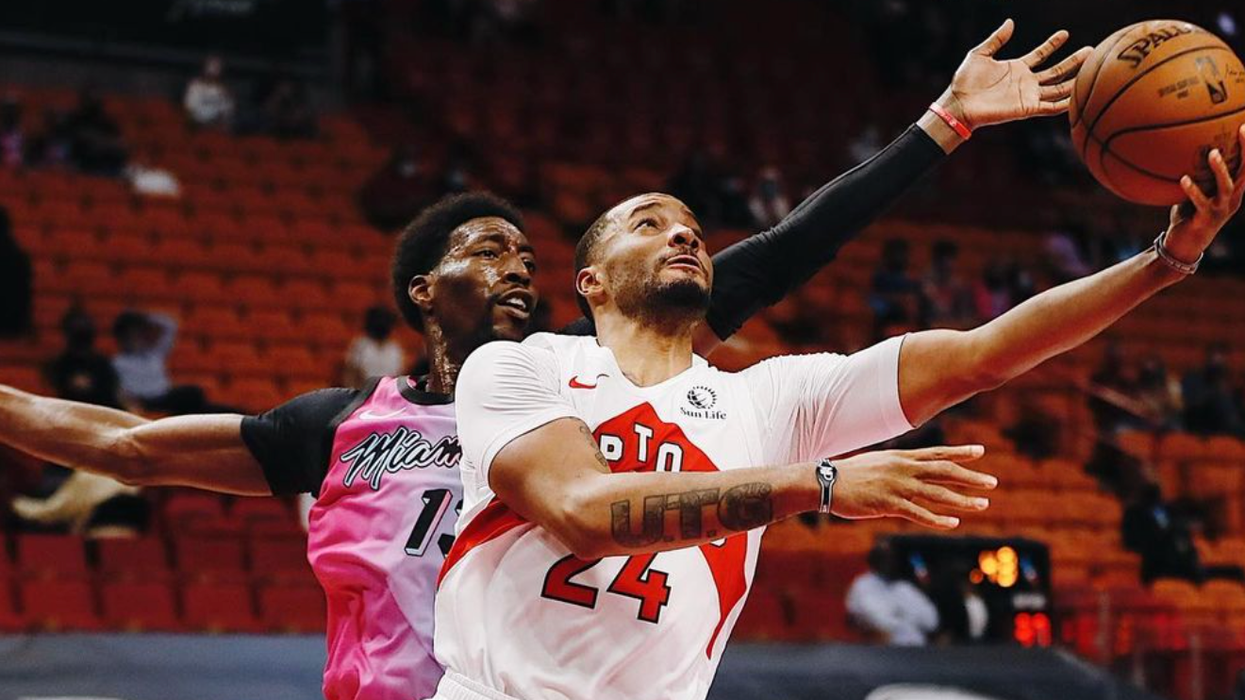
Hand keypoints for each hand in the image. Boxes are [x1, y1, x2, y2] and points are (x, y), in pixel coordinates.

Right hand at [830, 445, 995, 528]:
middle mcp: (904, 469)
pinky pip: (919, 513)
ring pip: (938, 493)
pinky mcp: (889, 504)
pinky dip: (938, 519)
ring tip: (982, 504)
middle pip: (945, 471)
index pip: (937, 453)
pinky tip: (954, 523)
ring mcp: (898, 486)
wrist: (826, 481)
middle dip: (970, 477)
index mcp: (901, 457)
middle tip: (992, 483)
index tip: (981, 452)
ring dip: (962, 500)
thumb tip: (910, 469)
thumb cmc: (850, 474)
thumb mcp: (877, 462)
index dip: (960, 453)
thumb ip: (897, 466)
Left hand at [938, 19, 1091, 129]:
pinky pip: (1051, 107)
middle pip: (1056, 71)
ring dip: (1075, 79)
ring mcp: (1028, 96)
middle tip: (1091, 50)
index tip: (1065, 33)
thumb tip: (1010, 22)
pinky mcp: (1027, 109)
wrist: (959, 104)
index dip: (1052, 44)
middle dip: (1073, 61)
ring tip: (1092, 68)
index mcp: (1017, 68)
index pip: (1041, 54)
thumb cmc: (965, 81)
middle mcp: (1026, 82)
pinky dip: (1065, 103)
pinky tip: (1079, 97)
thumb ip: (996, 39)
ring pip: (1058, 87)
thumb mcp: (980, 54)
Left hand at [1163, 125, 1244, 263]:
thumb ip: (1194, 176)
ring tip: (1213, 153)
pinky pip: (1201, 202)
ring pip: (1227, 186)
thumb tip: (1180, 152)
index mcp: (1233, 191)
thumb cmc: (1188, 216)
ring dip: (1221, 170)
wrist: (1183, 246)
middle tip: (1242, 130)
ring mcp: (1221, 209)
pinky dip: (1193, 190)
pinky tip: (1183, 179)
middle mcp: (1233, 199)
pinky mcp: (1206, 219)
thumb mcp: (1193, 193)